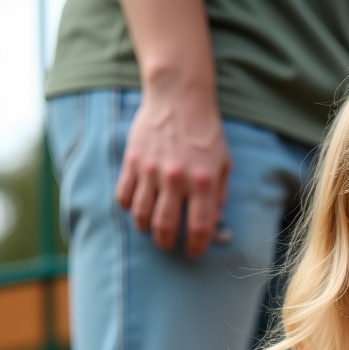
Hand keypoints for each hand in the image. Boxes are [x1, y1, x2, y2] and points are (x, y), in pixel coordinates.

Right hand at [115, 83, 229, 256]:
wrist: (178, 97)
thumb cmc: (206, 132)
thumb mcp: (224, 164)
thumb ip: (220, 196)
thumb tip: (214, 223)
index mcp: (203, 182)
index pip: (199, 227)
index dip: (196, 246)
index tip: (193, 252)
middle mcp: (176, 179)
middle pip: (165, 226)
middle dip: (166, 243)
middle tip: (168, 245)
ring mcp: (151, 170)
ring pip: (141, 214)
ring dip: (145, 228)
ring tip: (151, 229)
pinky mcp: (132, 161)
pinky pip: (123, 194)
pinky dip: (128, 207)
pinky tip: (136, 208)